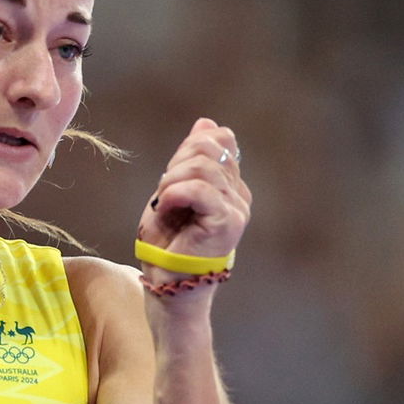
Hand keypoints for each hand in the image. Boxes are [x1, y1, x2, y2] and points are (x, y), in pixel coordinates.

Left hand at [137, 118, 250, 276]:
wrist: (167, 281)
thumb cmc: (168, 242)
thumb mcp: (173, 189)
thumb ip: (190, 158)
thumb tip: (207, 122)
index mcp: (230, 184)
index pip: (217, 140)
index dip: (187, 148)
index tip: (170, 177)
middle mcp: (239, 194)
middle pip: (209, 148)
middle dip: (176, 164)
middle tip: (164, 193)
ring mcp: (237, 208)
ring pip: (202, 167)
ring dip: (171, 182)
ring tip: (164, 205)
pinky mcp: (227, 222)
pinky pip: (200, 190)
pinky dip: (173, 194)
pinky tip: (165, 209)